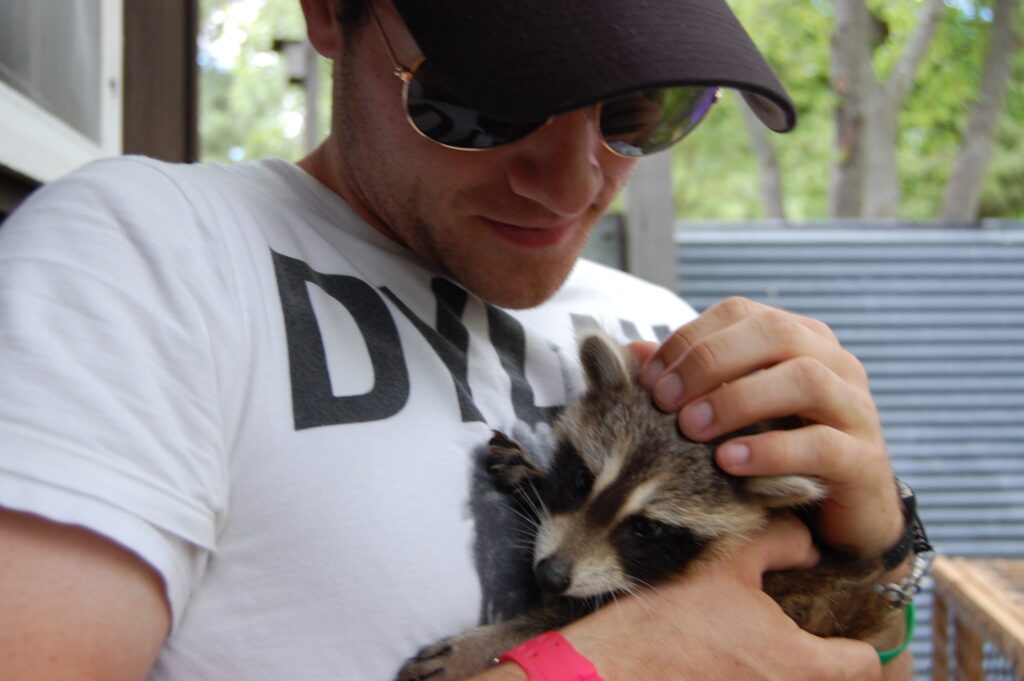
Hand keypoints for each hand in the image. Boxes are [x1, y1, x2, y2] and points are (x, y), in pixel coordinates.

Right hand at [559, 515, 882, 680]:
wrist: (614, 668)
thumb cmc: (671, 619)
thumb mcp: (730, 563)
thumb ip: (781, 543)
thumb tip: (807, 546)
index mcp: (804, 665)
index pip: (867, 665)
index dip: (856, 637)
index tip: (838, 621)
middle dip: (823, 658)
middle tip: (797, 626)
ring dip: (785, 668)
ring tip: (756, 640)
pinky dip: (753, 678)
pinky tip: (725, 659)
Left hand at [633, 297, 902, 557]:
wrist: (842, 515)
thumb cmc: (777, 450)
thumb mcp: (731, 411)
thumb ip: (690, 379)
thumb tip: (634, 352)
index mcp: (798, 338)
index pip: (740, 314)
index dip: (690, 339)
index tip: (649, 377)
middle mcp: (833, 362)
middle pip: (774, 333)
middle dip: (710, 362)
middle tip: (664, 400)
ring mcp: (855, 408)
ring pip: (803, 380)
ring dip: (738, 400)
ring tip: (692, 428)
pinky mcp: (863, 459)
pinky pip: (821, 444)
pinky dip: (769, 450)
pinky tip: (728, 463)